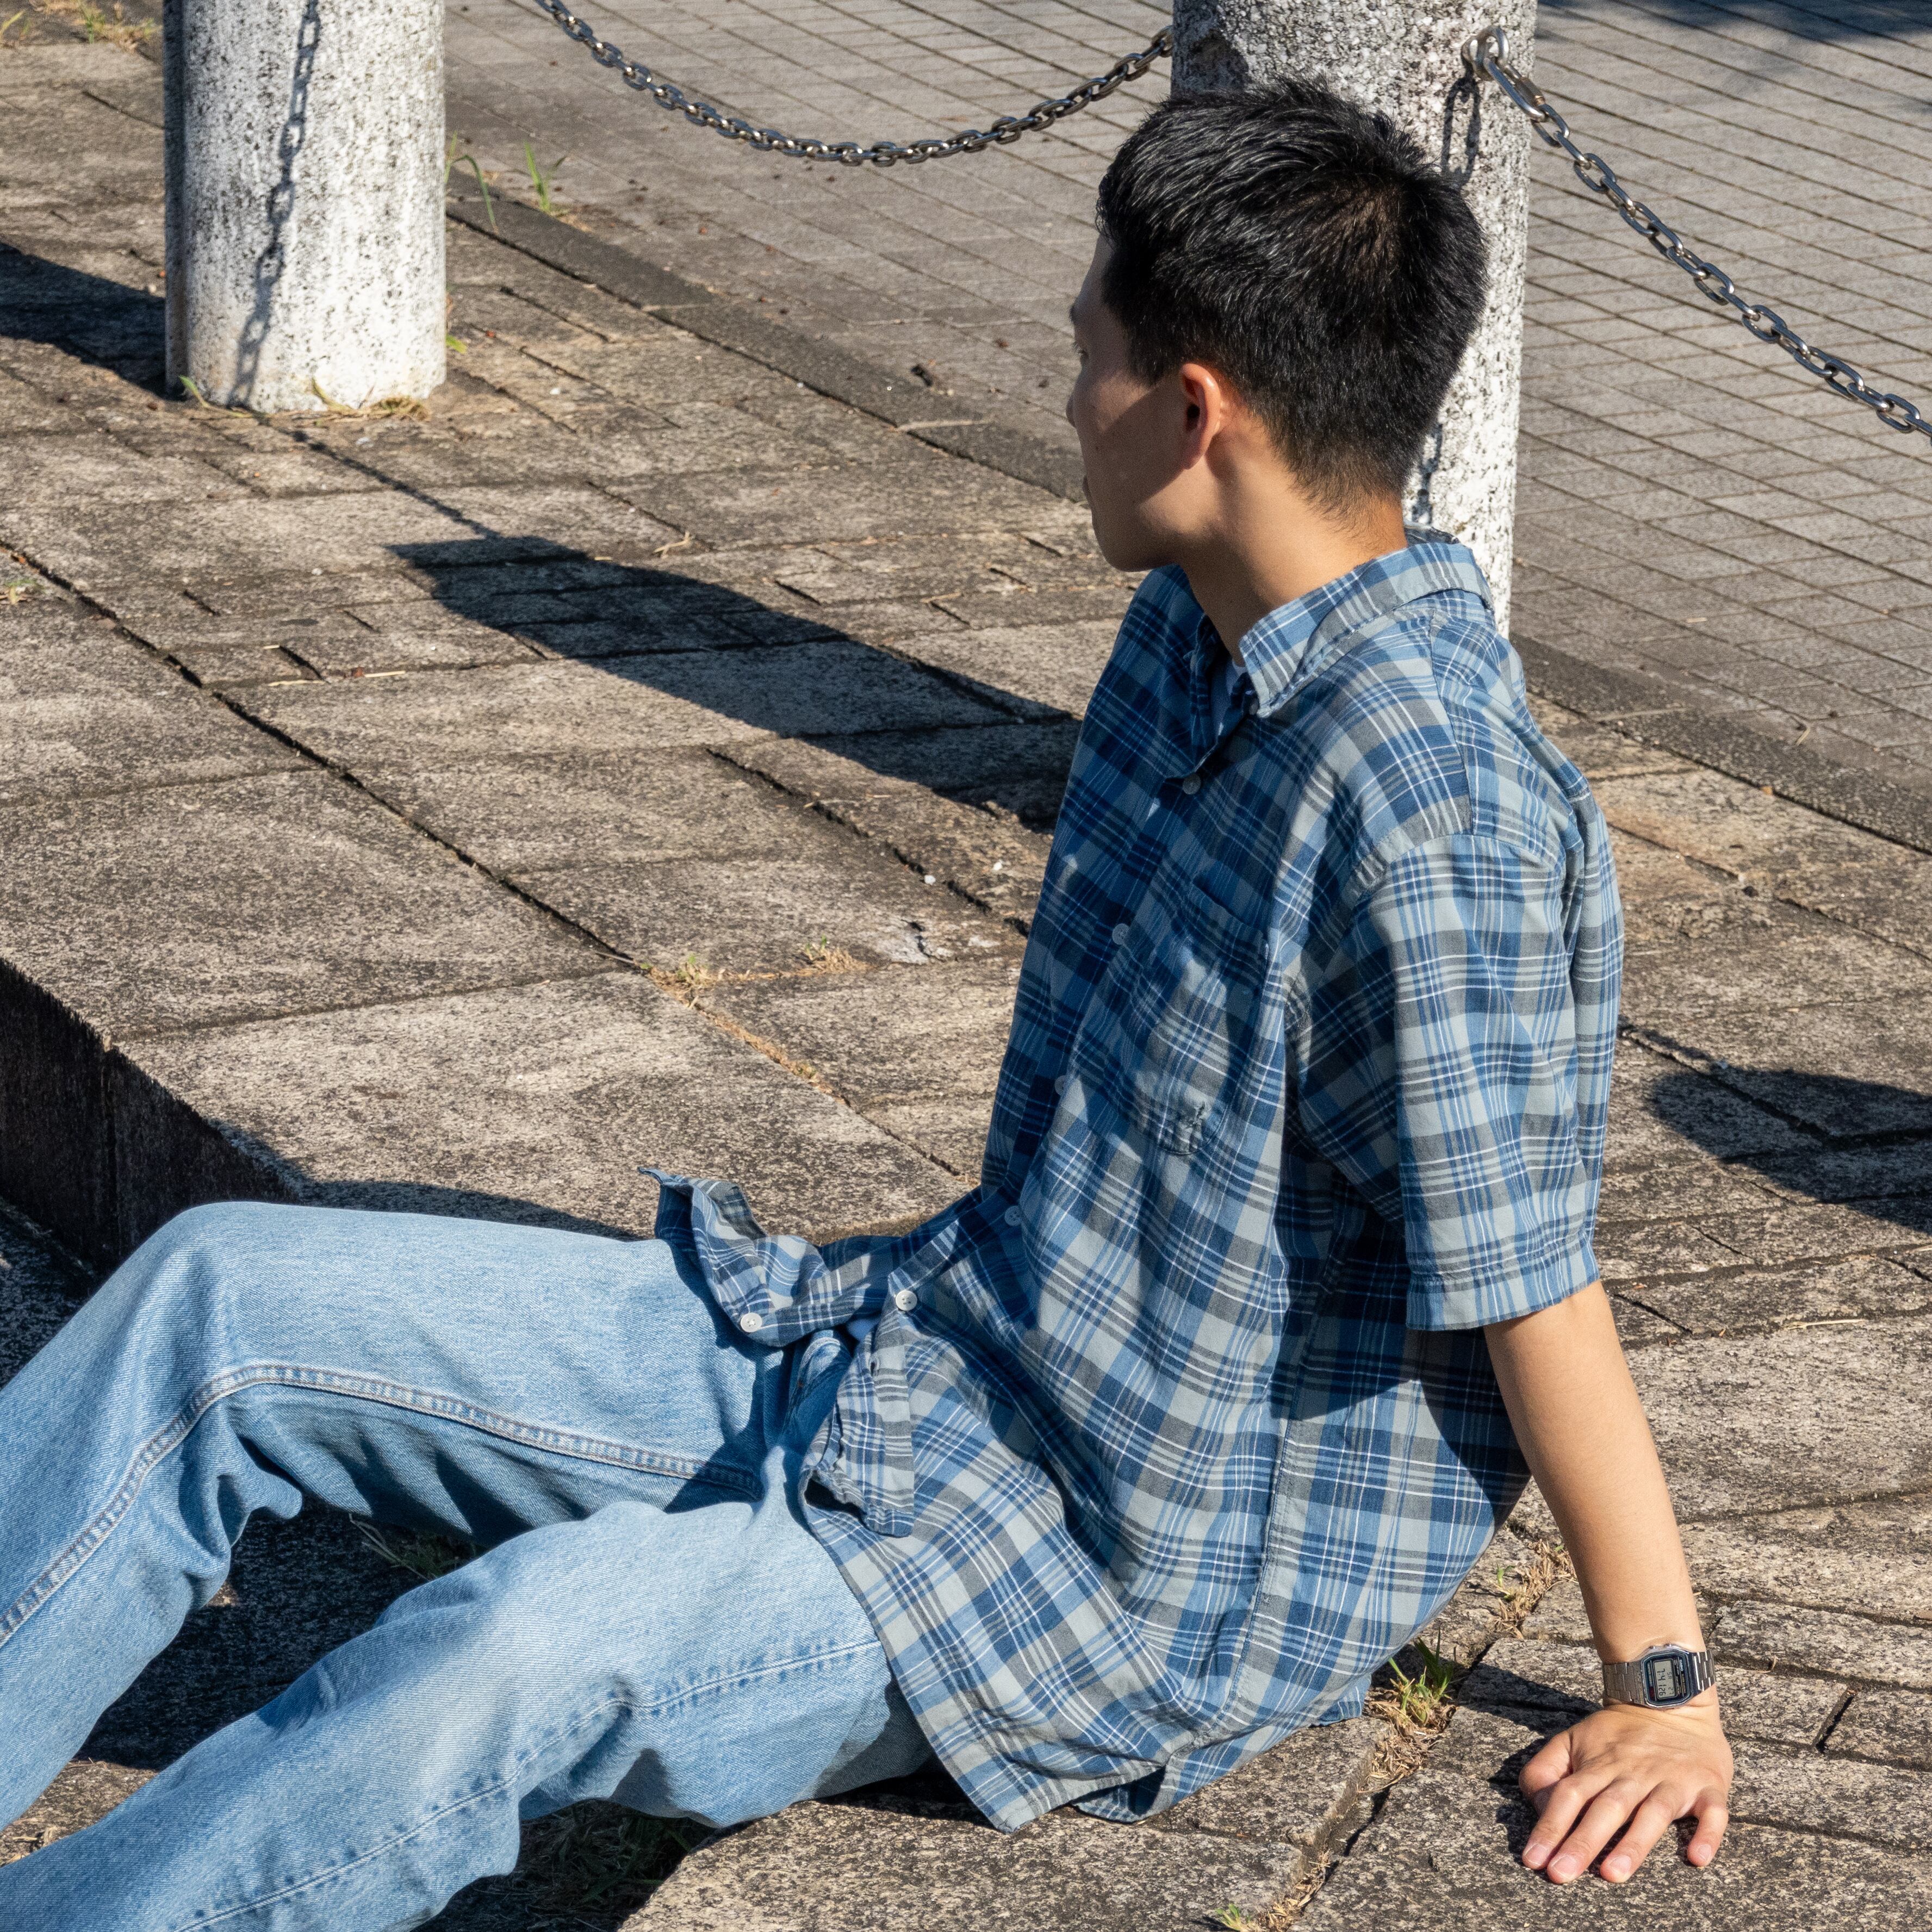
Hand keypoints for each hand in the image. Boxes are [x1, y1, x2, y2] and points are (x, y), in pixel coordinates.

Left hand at [1518, 1695, 1731, 1883]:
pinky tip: (1697, 1857)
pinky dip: (1707, 1834)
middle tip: (1560, 1875)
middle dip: (1582, 1842)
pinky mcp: (1708, 1786)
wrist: (1671, 1700)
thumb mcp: (1572, 1741)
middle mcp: (1633, 1773)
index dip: (1549, 1826)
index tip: (1532, 1859)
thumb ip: (1546, 1771)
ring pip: (1652, 1813)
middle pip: (1605, 1808)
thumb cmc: (1615, 1734)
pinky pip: (1712, 1812)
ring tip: (1613, 1874)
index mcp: (1598, 1765)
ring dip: (1633, 1844)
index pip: (1568, 1795)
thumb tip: (1538, 1808)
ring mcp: (1672, 1780)